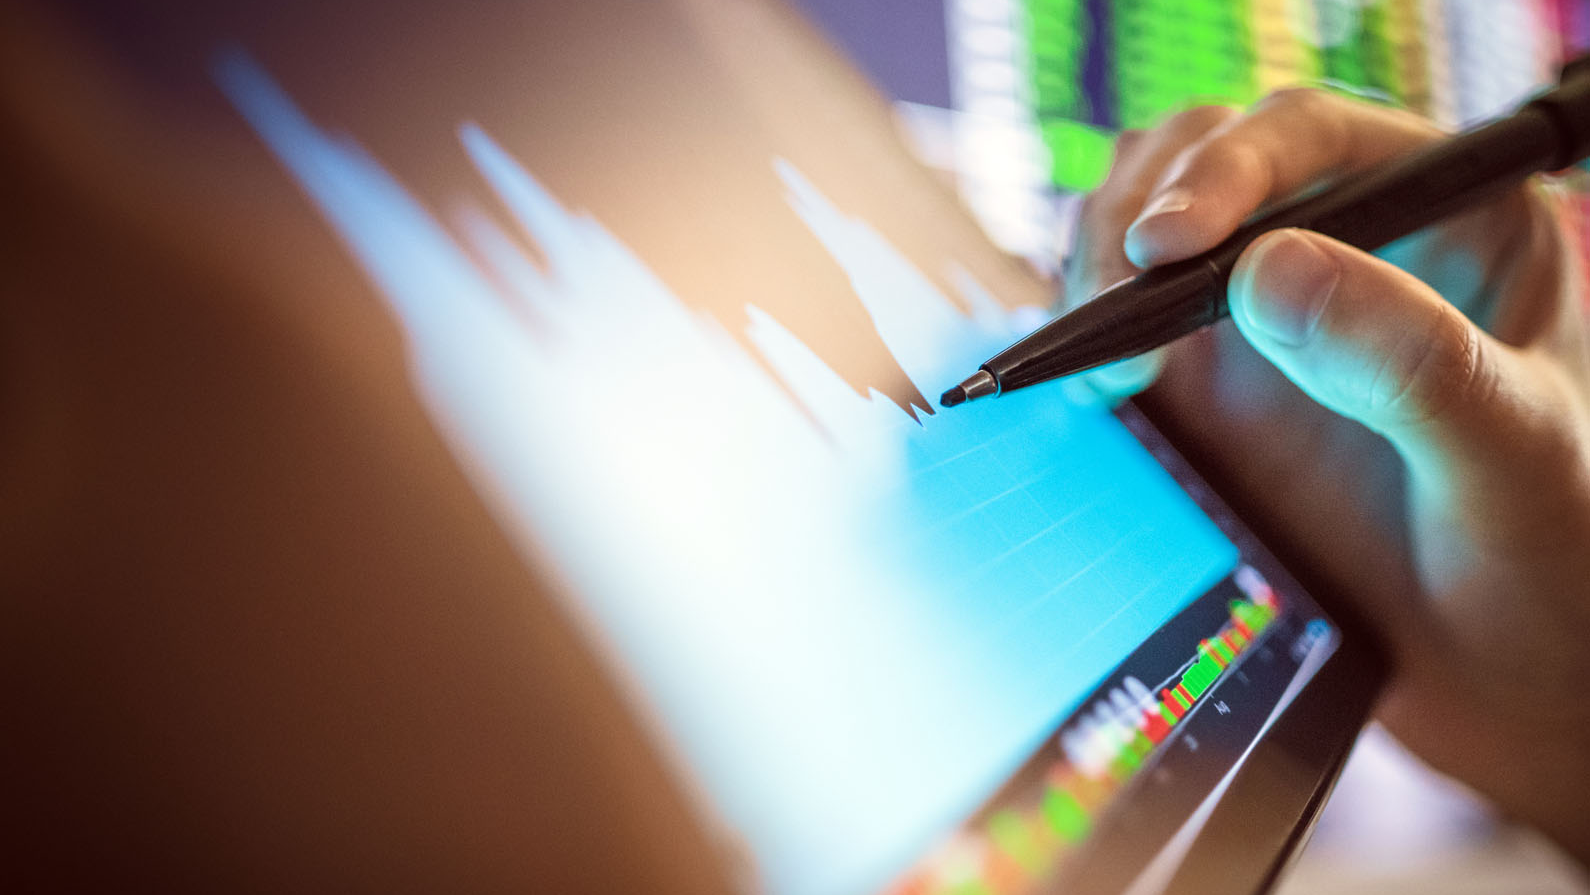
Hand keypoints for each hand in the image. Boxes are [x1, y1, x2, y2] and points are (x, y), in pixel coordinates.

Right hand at [1066, 88, 1589, 860]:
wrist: (1496, 681)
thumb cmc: (1544, 566)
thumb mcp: (1510, 461)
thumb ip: (1411, 361)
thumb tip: (1267, 268)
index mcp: (1452, 218)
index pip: (1319, 138)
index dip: (1228, 168)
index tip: (1167, 248)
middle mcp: (1347, 243)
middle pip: (1208, 159)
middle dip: (1139, 215)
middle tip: (1111, 311)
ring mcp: (1263, 311)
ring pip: (1143, 222)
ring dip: (1094, 265)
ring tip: (1102, 365)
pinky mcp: (1201, 380)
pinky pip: (1115, 317)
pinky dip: (1081, 331)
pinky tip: (1089, 386)